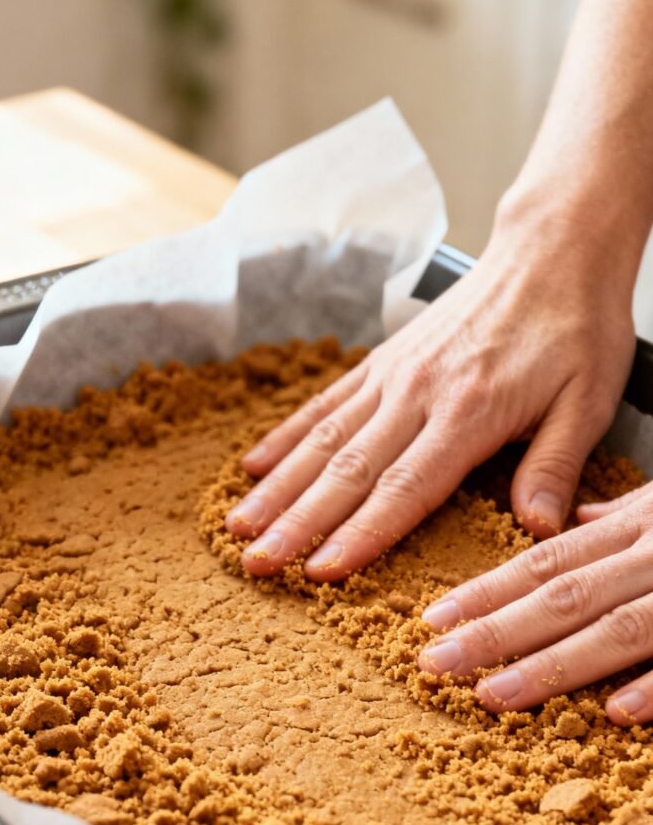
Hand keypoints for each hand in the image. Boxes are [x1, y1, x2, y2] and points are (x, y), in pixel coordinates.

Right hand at [226, 205, 635, 582]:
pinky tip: (252, 466)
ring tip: (237, 526)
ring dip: (277, 487)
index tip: (320, 572)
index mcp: (469, 413)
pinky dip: (286, 437)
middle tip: (257, 563)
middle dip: (297, 523)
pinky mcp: (382, 361)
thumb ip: (554, 466)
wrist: (552, 251)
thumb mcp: (588, 402)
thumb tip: (538, 530)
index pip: (404, 487)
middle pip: (347, 471)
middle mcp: (418, 394)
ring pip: (323, 440)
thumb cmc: (576, 330)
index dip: (359, 534)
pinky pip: (325, 403)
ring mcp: (392, 376)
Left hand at [418, 482, 652, 725]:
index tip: (434, 620)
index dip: (488, 592)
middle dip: (496, 633)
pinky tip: (613, 714)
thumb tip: (581, 518)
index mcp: (639, 527)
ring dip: (553, 666)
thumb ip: (627, 514)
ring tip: (493, 695)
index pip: (549, 562)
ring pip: (618, 628)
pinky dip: (652, 687)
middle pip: (566, 596)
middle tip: (436, 664)